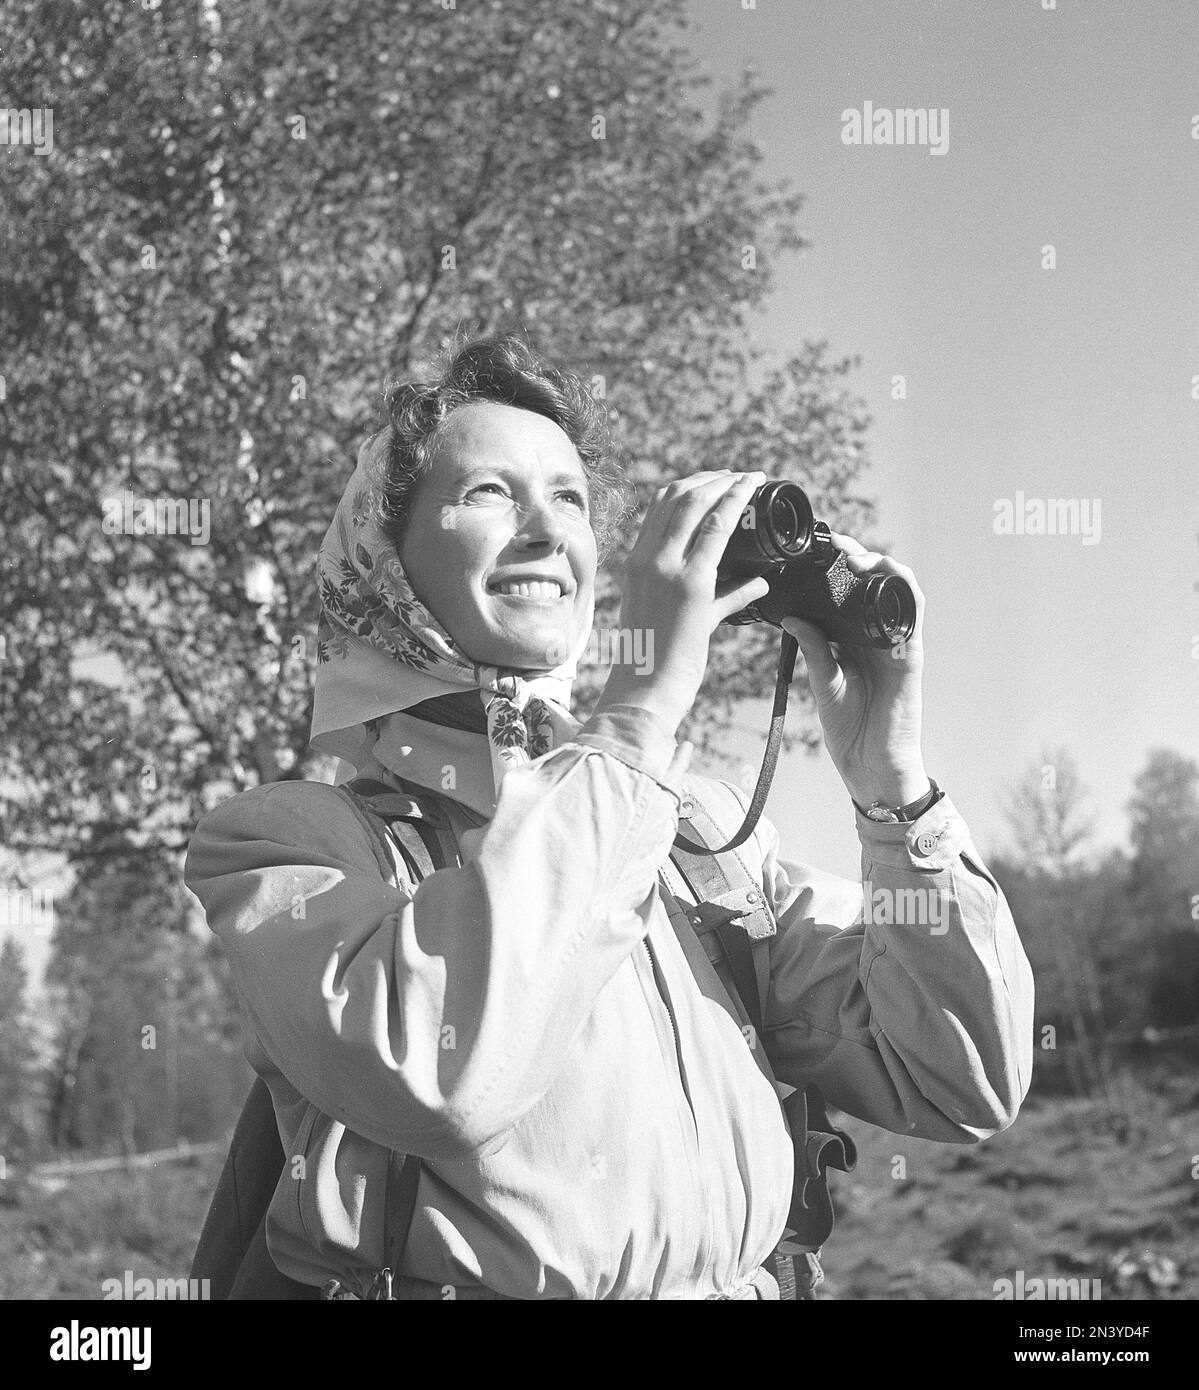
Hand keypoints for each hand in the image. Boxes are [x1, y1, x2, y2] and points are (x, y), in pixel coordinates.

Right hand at [594, 471, 771, 734]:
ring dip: (728, 485)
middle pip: (679, 495)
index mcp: (636, 562)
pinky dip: (737, 506)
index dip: (693, 484)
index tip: (719, 481)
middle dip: (714, 478)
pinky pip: (717, 533)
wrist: (643, 692)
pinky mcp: (691, 587)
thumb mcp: (681, 617)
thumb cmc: (659, 661)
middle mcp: (646, 559)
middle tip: (742, 478)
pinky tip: (754, 497)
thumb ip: (718, 595)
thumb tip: (755, 584)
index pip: (661, 506)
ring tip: (752, 481)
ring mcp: (666, 571)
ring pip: (697, 506)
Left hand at [781, 532, 928, 809]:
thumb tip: (790, 616)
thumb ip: (813, 649)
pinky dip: (903, 586)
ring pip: (896, 588)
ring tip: (853, 554)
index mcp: (851, 640)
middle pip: (870, 583)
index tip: (808, 553)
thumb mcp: (823, 684)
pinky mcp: (911, 653)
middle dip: (853, 555)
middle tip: (829, 544)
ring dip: (878, 563)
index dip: (831, 568)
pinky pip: (914, 611)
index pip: (844, 593)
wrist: (871, 766)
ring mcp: (895, 642)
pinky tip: (886, 571)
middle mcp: (875, 635)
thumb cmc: (850, 729)